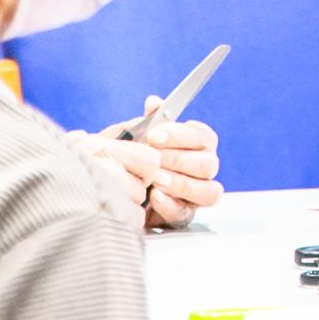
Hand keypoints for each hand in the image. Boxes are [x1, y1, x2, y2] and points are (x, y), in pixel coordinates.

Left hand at [90, 97, 223, 228]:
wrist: (109, 191)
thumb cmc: (128, 161)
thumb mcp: (133, 138)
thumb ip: (148, 121)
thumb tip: (154, 103)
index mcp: (196, 148)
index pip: (204, 138)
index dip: (182, 136)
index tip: (154, 135)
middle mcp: (201, 171)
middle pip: (209, 164)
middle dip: (179, 160)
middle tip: (153, 158)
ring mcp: (195, 196)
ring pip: (208, 191)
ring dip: (180, 183)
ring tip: (155, 178)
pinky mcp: (181, 216)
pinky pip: (186, 213)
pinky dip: (171, 204)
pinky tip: (154, 196)